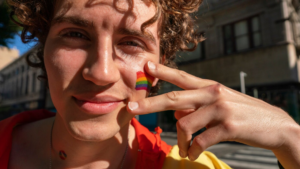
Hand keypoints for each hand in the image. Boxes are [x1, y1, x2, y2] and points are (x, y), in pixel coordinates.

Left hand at [127, 61, 299, 167]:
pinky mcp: (229, 127)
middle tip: (131, 109)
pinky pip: (200, 141)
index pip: (181, 77)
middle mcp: (213, 94)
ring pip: (185, 125)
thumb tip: (176, 114)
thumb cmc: (241, 113)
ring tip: (184, 149)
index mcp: (209, 87)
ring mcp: (221, 110)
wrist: (274, 125)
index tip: (145, 67)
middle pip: (174, 99)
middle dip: (150, 104)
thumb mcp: (219, 104)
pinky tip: (192, 154)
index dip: (162, 72)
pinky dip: (192, 151)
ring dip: (180, 141)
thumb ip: (196, 107)